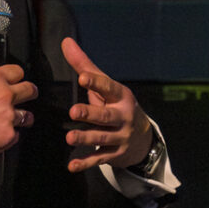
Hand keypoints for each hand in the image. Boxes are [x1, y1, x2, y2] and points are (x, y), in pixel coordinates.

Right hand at [0, 64, 36, 159]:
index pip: (17, 71)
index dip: (17, 77)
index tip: (18, 81)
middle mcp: (4, 96)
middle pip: (30, 90)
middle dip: (30, 93)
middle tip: (29, 96)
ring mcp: (8, 116)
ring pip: (27, 116)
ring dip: (23, 117)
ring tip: (17, 120)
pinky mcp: (8, 135)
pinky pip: (16, 135)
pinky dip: (9, 136)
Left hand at [61, 37, 150, 171]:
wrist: (142, 138)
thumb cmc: (117, 106)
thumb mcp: (106, 87)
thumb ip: (85, 66)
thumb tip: (66, 42)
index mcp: (121, 97)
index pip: (109, 88)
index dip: (96, 83)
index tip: (83, 77)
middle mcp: (123, 117)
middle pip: (106, 116)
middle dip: (90, 114)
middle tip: (74, 111)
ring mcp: (120, 137)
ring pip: (101, 138)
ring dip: (86, 138)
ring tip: (70, 137)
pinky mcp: (115, 154)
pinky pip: (99, 158)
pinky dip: (85, 163)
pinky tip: (72, 166)